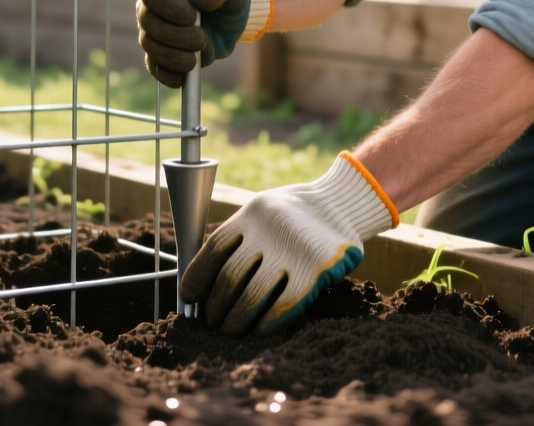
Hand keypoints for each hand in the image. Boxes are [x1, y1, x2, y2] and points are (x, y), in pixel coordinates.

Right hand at [136, 0, 250, 87]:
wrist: (232, 13)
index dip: (168, 7)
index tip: (192, 15)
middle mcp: (153, 5)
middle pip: (147, 22)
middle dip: (175, 34)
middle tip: (201, 37)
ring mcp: (155, 30)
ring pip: (150, 46)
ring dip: (173, 55)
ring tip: (197, 55)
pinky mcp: (163, 52)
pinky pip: (155, 66)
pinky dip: (167, 74)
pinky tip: (183, 77)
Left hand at [180, 154, 396, 336]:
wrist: (344, 202)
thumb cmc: (296, 215)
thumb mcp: (264, 210)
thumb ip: (241, 236)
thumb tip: (205, 279)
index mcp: (252, 213)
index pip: (214, 248)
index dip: (197, 276)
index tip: (189, 296)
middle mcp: (269, 230)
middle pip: (230, 276)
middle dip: (216, 305)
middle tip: (212, 321)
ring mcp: (293, 251)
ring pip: (252, 295)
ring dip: (236, 319)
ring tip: (229, 330)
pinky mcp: (315, 271)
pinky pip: (282, 305)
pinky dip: (265, 322)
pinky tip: (257, 330)